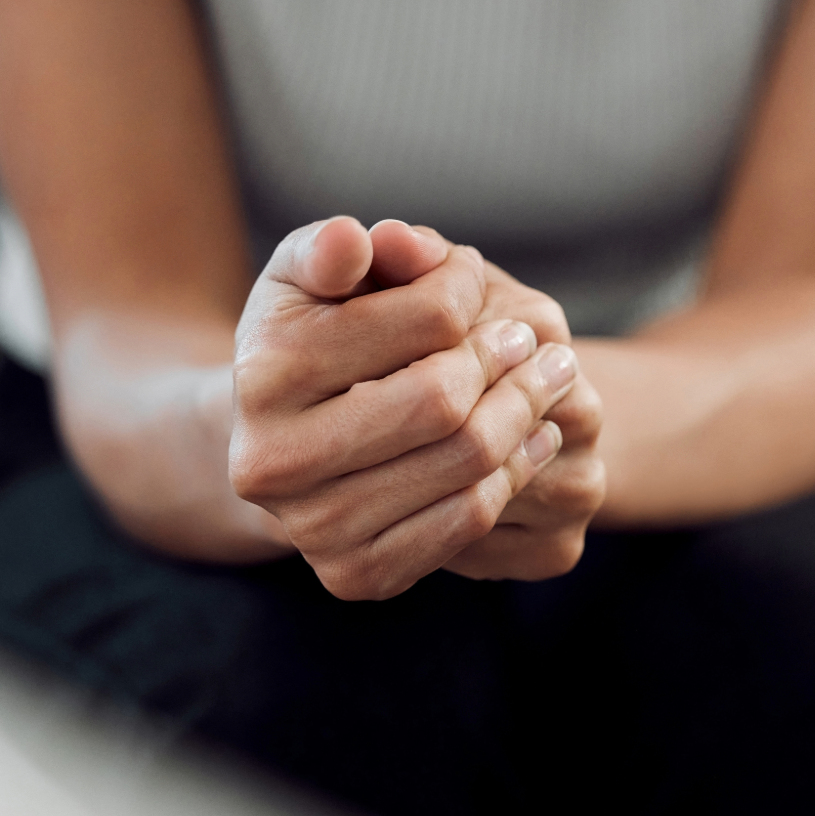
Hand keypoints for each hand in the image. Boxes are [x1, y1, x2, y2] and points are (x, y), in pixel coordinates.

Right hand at [228, 217, 590, 598]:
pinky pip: (468, 523)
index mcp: (263, 371)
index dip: (466, 286)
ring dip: (528, 413)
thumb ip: (338, 247)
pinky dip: (516, 472)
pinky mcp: (354, 575)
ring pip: (466, 463)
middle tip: (535, 340)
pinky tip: (535, 436)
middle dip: (508, 359)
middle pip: (444, 399)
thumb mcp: (313, 275)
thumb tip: (359, 240)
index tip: (475, 274)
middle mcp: (272, 462)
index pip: (425, 318)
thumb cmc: (310, 335)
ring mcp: (312, 529)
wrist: (279, 443)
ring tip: (551, 378)